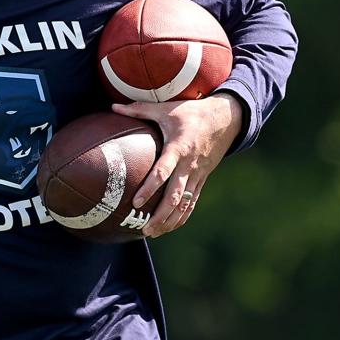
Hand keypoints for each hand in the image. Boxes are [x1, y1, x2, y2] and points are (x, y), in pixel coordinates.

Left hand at [111, 93, 242, 237]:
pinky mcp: (203, 180)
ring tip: (152, 233)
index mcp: (178, 148)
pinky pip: (192, 203)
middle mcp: (189, 166)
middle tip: (144, 229)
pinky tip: (169, 227)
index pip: (163, 172)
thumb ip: (138, 109)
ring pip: (185, 205)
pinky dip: (182, 217)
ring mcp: (198, 175)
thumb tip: (112, 106)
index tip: (136, 201)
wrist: (227, 118)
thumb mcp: (166, 109)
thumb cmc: (192, 112)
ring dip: (170, 221)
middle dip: (160, 215)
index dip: (150, 187)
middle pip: (175, 197)